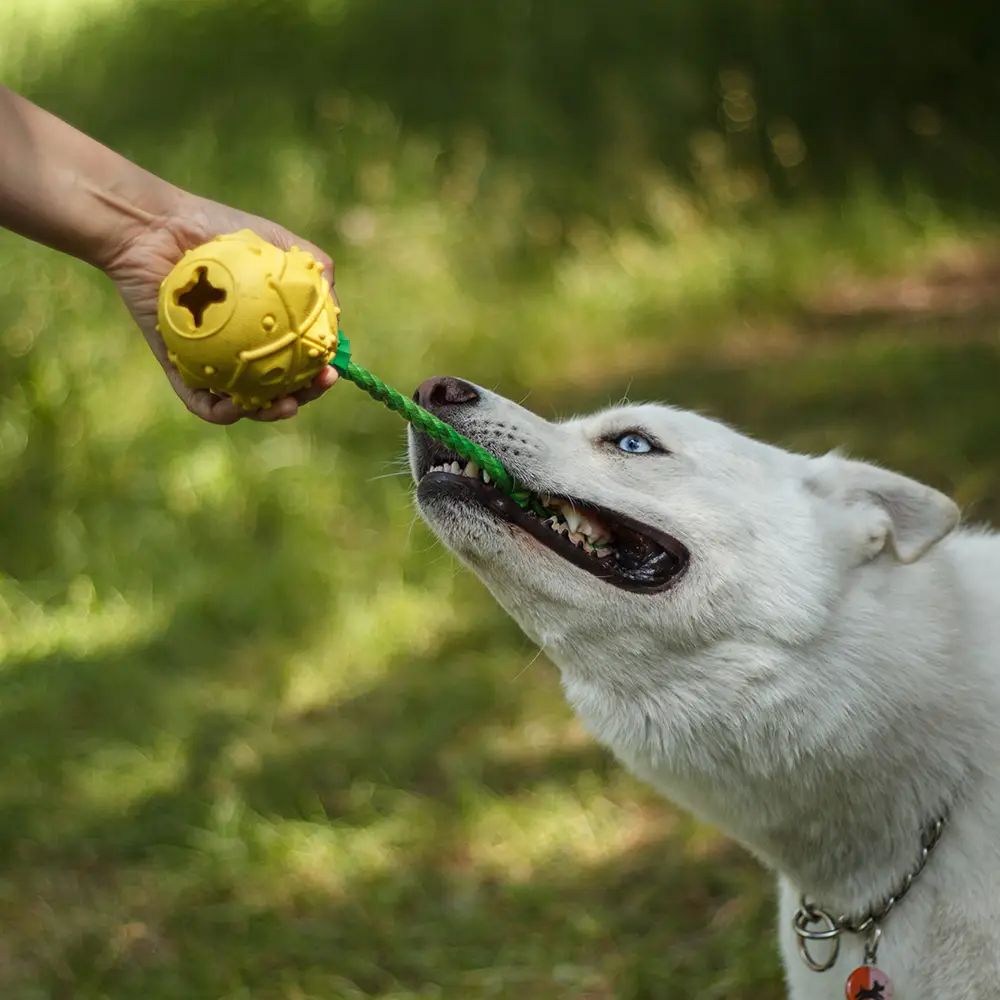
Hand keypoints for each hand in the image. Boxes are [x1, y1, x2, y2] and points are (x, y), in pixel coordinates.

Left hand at [102, 191, 338, 423]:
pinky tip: (235, 407)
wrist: (153, 228)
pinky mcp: (181, 370)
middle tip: (311, 388)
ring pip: (244, 403)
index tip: (331, 370)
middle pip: (279, 388)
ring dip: (268, 413)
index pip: (301, 360)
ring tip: (283, 406)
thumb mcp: (274, 239)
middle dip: (302, 398)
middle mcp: (242, 350)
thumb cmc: (213, 228)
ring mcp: (212, 364)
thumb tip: (337, 309)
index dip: (320, 373)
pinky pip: (200, 401)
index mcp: (267, 329)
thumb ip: (312, 265)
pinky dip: (219, 412)